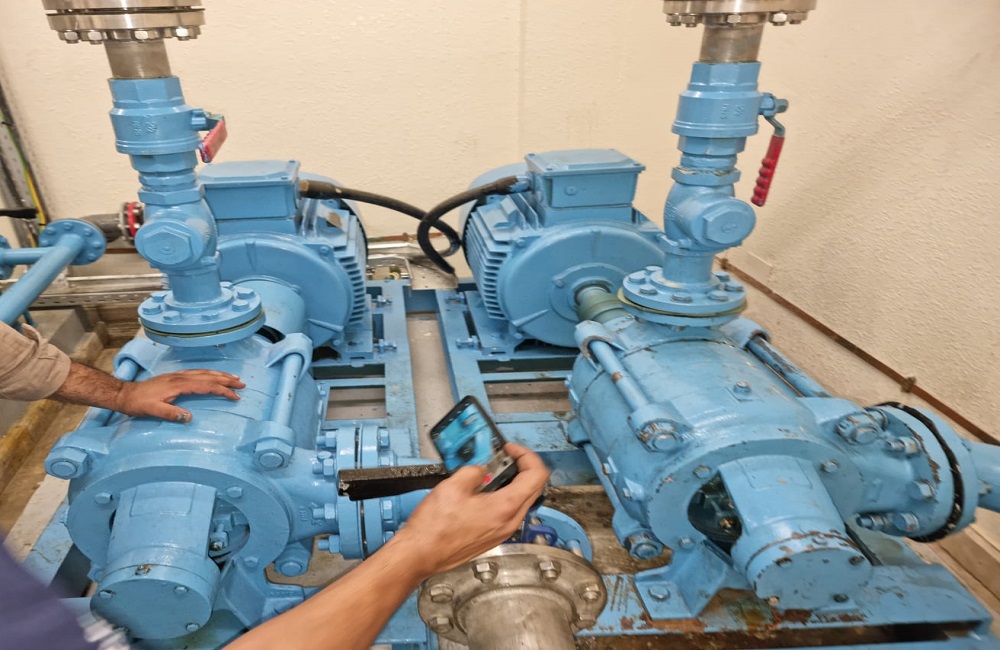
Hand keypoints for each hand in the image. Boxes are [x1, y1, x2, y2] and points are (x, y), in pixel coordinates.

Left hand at [111, 369, 244, 421]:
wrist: (125, 394)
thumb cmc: (139, 404)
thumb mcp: (153, 411)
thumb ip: (171, 414)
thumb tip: (190, 417)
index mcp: (179, 385)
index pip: (206, 386)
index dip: (222, 390)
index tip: (235, 396)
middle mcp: (180, 377)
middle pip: (209, 376)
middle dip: (227, 380)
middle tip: (242, 383)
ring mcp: (178, 375)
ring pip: (204, 372)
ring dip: (220, 374)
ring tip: (233, 377)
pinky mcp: (174, 377)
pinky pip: (197, 372)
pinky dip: (209, 373)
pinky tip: (212, 375)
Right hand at [387, 443, 549, 577]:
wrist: (421, 554)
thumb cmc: (434, 528)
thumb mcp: (452, 486)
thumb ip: (474, 471)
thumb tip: (481, 470)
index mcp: (505, 508)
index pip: (537, 475)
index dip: (527, 456)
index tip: (511, 450)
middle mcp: (510, 522)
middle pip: (534, 488)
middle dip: (522, 467)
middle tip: (504, 457)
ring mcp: (503, 532)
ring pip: (522, 500)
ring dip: (513, 482)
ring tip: (490, 472)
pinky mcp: (494, 536)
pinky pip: (509, 512)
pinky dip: (504, 496)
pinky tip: (484, 490)